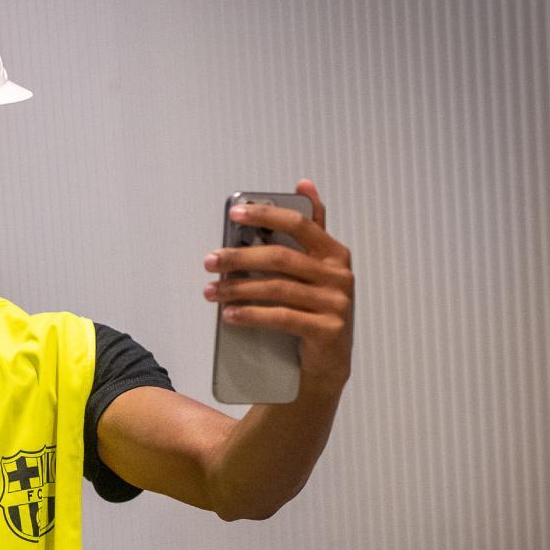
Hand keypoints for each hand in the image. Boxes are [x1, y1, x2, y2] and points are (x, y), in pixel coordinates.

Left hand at [204, 180, 353, 391]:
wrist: (326, 366)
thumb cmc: (312, 310)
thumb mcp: (313, 269)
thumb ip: (309, 230)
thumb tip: (304, 184)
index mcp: (334, 253)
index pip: (300, 224)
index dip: (267, 215)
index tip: (235, 213)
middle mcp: (340, 275)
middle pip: (281, 258)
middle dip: (239, 257)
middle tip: (209, 261)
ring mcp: (337, 304)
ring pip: (277, 289)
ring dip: (237, 289)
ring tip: (210, 292)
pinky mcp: (328, 330)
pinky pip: (282, 318)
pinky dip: (251, 315)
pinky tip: (229, 315)